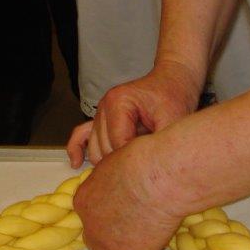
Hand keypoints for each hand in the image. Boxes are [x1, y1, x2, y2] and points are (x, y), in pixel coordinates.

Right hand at [67, 59, 202, 166]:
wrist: (173, 79)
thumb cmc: (174, 96)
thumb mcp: (173, 119)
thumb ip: (159, 143)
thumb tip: (150, 169)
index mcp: (118, 102)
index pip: (119, 144)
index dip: (135, 160)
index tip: (151, 168)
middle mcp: (104, 107)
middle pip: (105, 149)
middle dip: (124, 162)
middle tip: (148, 166)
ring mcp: (100, 113)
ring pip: (95, 150)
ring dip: (113, 161)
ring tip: (135, 165)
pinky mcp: (101, 120)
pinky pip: (81, 135)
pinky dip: (77, 149)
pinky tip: (75, 164)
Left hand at [73, 139, 183, 249]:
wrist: (160, 175)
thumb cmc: (142, 158)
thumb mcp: (114, 162)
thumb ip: (109, 181)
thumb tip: (119, 185)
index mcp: (83, 200)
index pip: (88, 218)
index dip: (106, 216)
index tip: (122, 210)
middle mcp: (91, 226)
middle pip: (94, 242)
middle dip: (109, 238)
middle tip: (131, 227)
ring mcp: (109, 246)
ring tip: (139, 245)